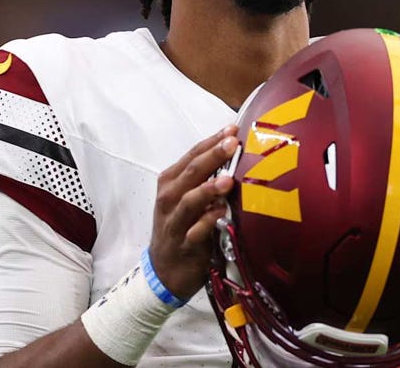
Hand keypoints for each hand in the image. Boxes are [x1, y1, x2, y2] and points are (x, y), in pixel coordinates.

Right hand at [148, 125, 239, 300]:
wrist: (164, 269)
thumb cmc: (180, 226)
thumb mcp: (188, 198)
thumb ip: (205, 178)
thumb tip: (235, 155)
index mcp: (170, 181)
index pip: (192, 155)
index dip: (212, 141)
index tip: (233, 129)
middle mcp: (169, 198)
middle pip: (191, 171)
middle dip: (213, 156)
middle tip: (233, 143)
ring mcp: (174, 222)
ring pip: (189, 201)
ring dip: (208, 189)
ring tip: (228, 180)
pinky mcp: (183, 244)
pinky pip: (195, 231)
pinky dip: (207, 221)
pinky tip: (221, 213)